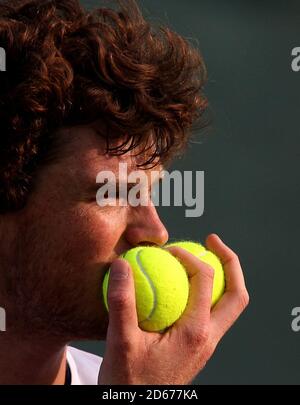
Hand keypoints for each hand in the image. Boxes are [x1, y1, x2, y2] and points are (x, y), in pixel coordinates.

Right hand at [98, 234, 248, 384]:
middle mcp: (208, 338)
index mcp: (195, 333)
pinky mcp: (198, 346)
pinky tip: (183, 285)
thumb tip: (122, 265)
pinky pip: (212, 312)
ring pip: (229, 305)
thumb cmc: (130, 382)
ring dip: (223, 277)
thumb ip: (122, 302)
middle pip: (236, 295)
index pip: (205, 281)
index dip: (189, 256)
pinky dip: (206, 291)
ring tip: (204, 256)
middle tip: (212, 241)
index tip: (168, 250)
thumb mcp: (120, 342)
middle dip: (230, 262)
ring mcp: (206, 343)